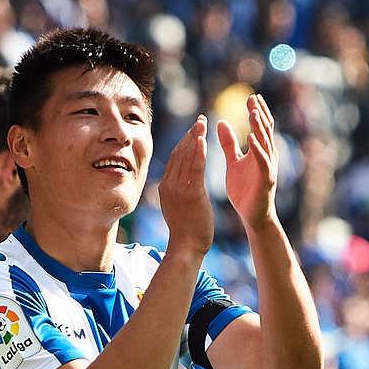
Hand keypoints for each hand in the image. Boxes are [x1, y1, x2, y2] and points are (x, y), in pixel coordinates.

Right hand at [158, 116, 211, 255]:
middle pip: (179, 153)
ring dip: (195, 138)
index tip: (193, 130)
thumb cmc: (186, 231)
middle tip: (199, 120)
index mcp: (166, 187)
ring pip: (186, 157)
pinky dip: (198, 152)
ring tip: (202, 123)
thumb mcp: (177, 208)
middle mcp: (169, 185)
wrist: (186, 248)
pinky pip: (195, 168)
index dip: (183, 142)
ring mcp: (179, 189)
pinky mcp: (191, 194)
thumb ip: (177, 193)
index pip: (174, 159)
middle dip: (190, 135)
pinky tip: (203, 139)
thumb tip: (179, 185)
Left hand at [221, 94, 280, 228]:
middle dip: (259, 114)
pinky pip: (262, 162)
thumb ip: (229, 143)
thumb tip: (221, 122)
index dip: (256, 112)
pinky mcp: (266, 179)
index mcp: (259, 151)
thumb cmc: (245, 190)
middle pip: (264, 131)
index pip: (259, 127)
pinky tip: (251, 138)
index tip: (250, 97)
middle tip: (253, 98)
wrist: (252, 216)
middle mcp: (267, 156)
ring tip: (253, 112)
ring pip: (265, 143)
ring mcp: (268, 167)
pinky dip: (257, 149)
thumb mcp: (234, 162)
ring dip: (259, 127)